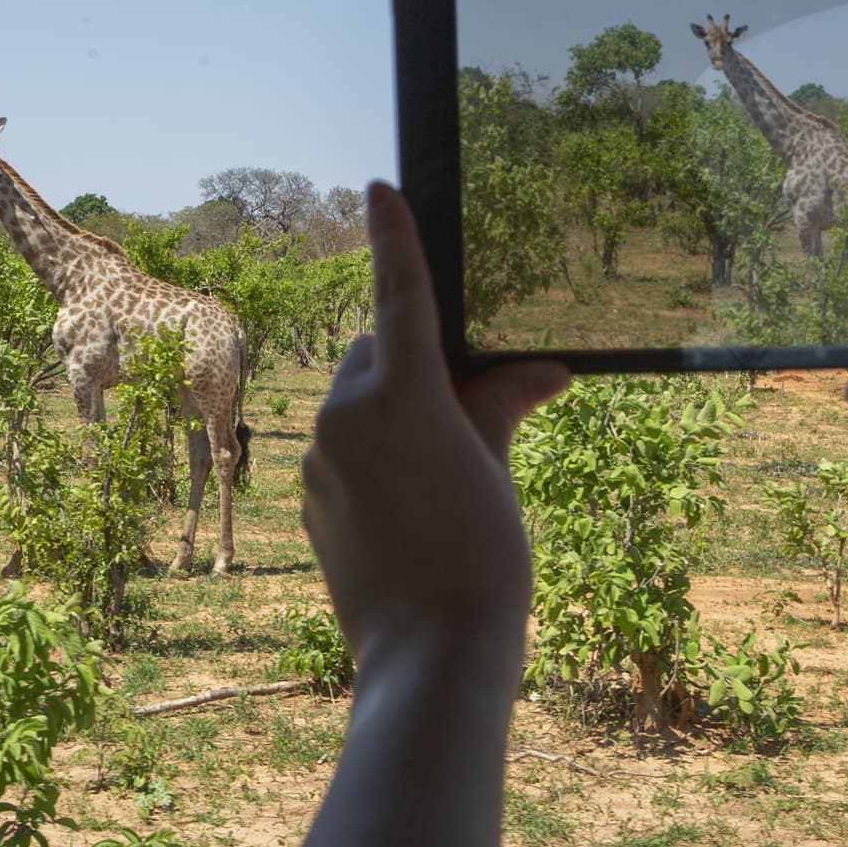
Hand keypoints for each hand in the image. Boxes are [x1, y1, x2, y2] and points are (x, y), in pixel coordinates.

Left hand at [301, 184, 569, 669]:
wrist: (428, 656)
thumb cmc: (481, 559)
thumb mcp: (499, 469)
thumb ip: (500, 405)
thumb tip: (537, 370)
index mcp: (400, 392)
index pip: (400, 294)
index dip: (394, 237)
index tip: (380, 189)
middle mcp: (344, 414)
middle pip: (378, 352)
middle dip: (414, 363)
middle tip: (469, 413)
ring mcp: (318, 458)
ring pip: (356, 402)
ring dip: (393, 412)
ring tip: (445, 477)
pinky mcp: (310, 498)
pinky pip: (341, 450)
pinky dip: (372, 454)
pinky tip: (411, 508)